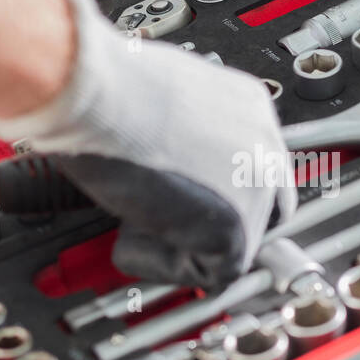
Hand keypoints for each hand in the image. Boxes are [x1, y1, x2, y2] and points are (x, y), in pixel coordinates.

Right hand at [0, 0, 295, 287]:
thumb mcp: (160, 104)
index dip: (215, 192)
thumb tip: (165, 158)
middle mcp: (263, 142)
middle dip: (213, 225)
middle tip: (162, 223)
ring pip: (235, 244)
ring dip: (184, 242)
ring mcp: (256, 186)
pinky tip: (130, 231)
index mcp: (248, 107)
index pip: (253, 167)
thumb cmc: (108, 87)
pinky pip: (213, 272)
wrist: (96, 93)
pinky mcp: (237, 227)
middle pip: (263, 209)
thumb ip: (180, 137)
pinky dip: (164, 263)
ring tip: (134, 216)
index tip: (179, 200)